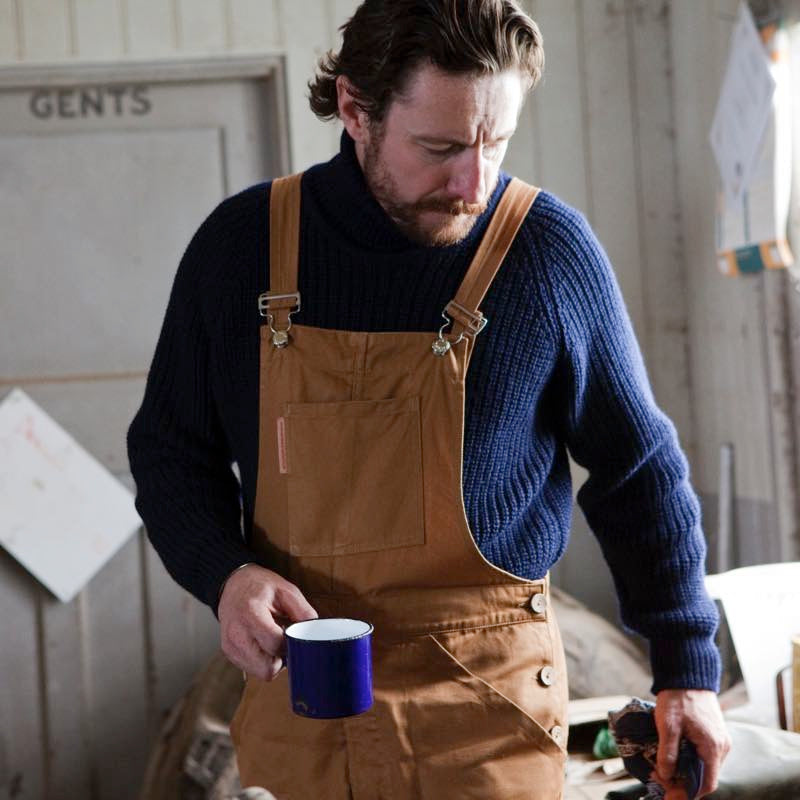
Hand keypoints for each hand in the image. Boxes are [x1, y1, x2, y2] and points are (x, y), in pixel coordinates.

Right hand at [218, 564, 316, 680]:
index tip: (294, 636)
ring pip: (260, 672)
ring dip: (271, 661)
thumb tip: (314, 632)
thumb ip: (303, 611)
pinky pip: (251, 668)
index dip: (290, 644)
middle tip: (284, 642)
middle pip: (266, 668)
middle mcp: (236, 633)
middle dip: (281, 659)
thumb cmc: (260, 586)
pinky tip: (262, 643)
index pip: (275, 644)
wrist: (234, 584)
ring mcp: (230, 645)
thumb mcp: (286, 590)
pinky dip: (261, 660)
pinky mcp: (229, 652)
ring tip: (273, 640)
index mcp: (251, 613)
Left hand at [654, 688, 730, 798]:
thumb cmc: (678, 698)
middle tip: (661, 782)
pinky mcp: (713, 734)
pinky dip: (689, 760)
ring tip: (663, 771)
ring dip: (685, 772)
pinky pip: (704, 755)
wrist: (688, 674)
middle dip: (683, 783)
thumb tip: (666, 776)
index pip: (706, 784)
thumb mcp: (667, 725)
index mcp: (713, 747)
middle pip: (705, 777)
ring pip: (704, 766)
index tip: (669, 795)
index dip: (688, 793)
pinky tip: (673, 758)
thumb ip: (668, 753)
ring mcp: (719, 740)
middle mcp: (721, 747)